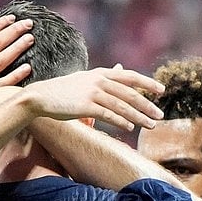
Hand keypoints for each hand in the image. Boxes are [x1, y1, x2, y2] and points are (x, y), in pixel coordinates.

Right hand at [23, 65, 165, 130]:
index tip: (161, 90)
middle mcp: (99, 81)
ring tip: (150, 125)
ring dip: (138, 116)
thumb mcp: (84, 80)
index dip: (147, 83)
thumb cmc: (62, 92)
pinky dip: (121, 121)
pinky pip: (109, 115)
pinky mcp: (85, 106)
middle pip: (130, 93)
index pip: (130, 77)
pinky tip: (130, 128)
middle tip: (160, 115)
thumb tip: (120, 72)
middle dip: (147, 105)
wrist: (40, 97)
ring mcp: (92, 93)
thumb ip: (103, 78)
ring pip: (122, 105)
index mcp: (100, 73)